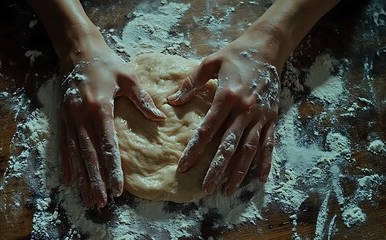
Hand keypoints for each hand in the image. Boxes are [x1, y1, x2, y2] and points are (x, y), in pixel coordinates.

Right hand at [59, 32, 165, 206]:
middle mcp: (81, 117)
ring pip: (76, 154)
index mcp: (99, 108)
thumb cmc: (106, 62)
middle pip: (90, 155)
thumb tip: (160, 118)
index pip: (107, 145)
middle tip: (102, 203)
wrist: (78, 49)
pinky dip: (67, 164)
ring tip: (88, 198)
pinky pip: (64, 145)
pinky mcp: (63, 118)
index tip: (118, 189)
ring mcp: (69, 118)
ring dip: (83, 178)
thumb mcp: (128, 77)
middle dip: (96, 181)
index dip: (112, 169)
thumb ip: (142, 100)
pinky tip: (69, 179)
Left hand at [168, 31, 283, 196]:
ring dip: (239, 171)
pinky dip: (265, 161)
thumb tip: (172, 101)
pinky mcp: (271, 118)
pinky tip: (260, 178)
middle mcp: (244, 110)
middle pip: (228, 145)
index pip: (207, 130)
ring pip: (249, 149)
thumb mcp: (209, 63)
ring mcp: (260, 116)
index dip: (194, 151)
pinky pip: (268, 143)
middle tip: (206, 188)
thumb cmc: (234, 55)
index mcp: (226, 97)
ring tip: (229, 190)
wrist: (266, 47)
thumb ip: (191, 83)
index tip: (183, 167)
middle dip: (217, 169)